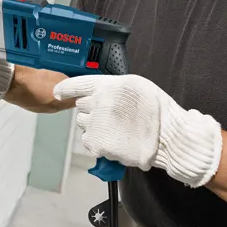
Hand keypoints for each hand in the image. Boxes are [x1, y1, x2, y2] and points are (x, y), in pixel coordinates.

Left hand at [54, 75, 222, 187]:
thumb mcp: (135, 85)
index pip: (77, 84)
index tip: (58, 92)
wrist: (168, 136)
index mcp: (108, 86)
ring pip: (83, 124)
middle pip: (81, 106)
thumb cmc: (157, 110)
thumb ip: (113, 87)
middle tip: (111, 115)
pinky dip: (97, 141)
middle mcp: (98, 103)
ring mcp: (97, 124)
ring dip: (94, 126)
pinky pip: (88, 140)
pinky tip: (113, 140)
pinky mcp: (98, 143)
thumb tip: (98, 92)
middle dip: (92, 110)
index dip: (65, 88)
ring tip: (115, 129)